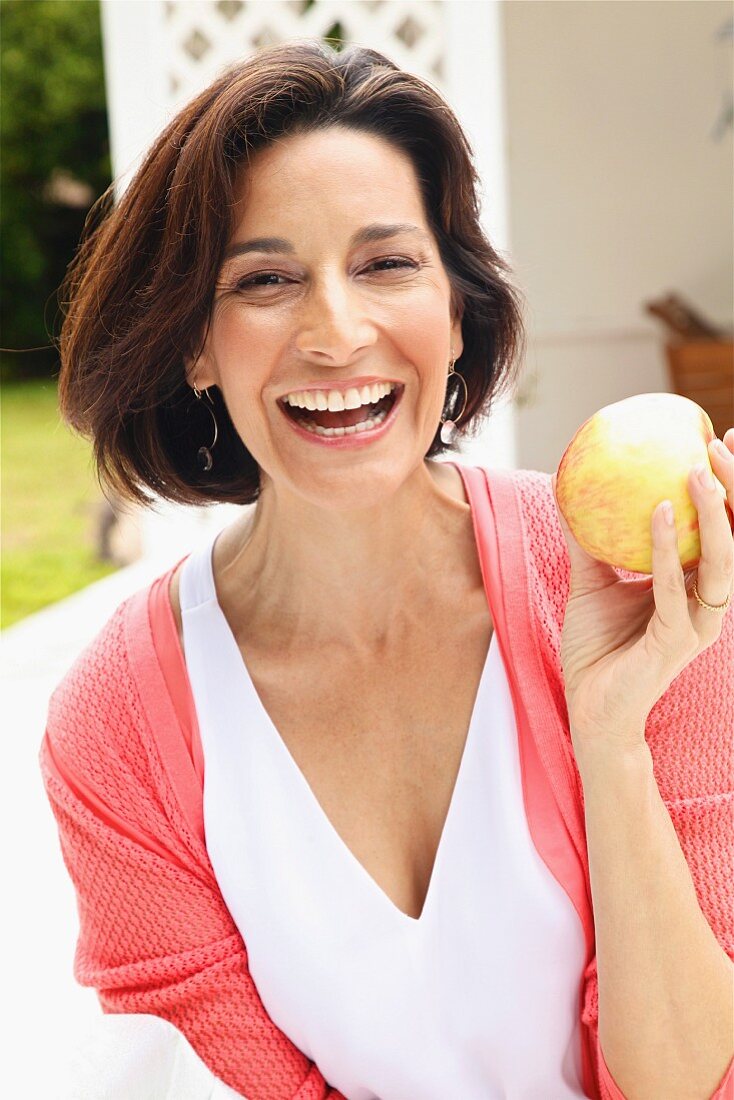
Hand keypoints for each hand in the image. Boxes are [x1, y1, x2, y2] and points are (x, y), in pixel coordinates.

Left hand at [551, 428, 733, 754]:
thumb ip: (589, 541)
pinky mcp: (676, 642)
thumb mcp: (591, 582)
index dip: (729, 488)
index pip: (723, 530)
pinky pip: (674, 588)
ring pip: (721, 564)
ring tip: (698, 471)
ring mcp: (696, 624)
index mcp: (695, 588)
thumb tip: (570, 490)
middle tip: (720, 444)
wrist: (590, 709)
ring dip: (714, 515)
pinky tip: (662, 513)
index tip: (720, 440)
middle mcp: (706, 603)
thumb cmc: (597, 648)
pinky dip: (668, 551)